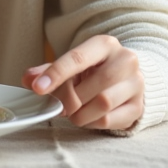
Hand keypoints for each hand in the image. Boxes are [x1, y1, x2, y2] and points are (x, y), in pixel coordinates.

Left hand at [22, 34, 143, 129]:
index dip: (56, 74)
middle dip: (71, 99)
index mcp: (105, 44)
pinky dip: (92, 122)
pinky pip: (110, 119)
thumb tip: (28, 79)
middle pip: (95, 84)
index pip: (78, 58)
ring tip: (73, 113)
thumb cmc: (94, 70)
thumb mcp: (72, 65)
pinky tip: (88, 117)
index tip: (38, 88)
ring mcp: (136, 83)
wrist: (127, 78)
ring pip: (103, 103)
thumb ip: (48, 70)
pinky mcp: (139, 106)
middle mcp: (125, 60)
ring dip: (80, 113)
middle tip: (60, 106)